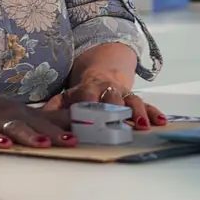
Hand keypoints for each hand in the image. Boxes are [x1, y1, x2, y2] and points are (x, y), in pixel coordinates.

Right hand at [0, 85, 75, 148]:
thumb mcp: (22, 113)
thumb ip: (46, 119)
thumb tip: (73, 124)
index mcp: (27, 113)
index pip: (52, 119)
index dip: (69, 124)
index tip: (89, 129)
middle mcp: (15, 114)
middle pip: (38, 125)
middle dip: (55, 133)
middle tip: (71, 141)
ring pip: (15, 128)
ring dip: (29, 136)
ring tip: (43, 144)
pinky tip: (3, 145)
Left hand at [42, 73, 166, 129]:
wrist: (102, 74)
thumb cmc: (83, 92)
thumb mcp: (65, 96)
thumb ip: (53, 107)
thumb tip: (38, 119)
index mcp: (88, 88)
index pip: (88, 97)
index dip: (88, 106)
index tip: (89, 119)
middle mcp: (108, 89)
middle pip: (112, 98)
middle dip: (116, 109)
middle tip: (118, 121)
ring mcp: (124, 93)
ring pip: (132, 100)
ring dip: (138, 112)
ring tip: (142, 125)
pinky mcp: (135, 99)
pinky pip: (147, 104)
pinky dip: (154, 113)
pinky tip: (160, 122)